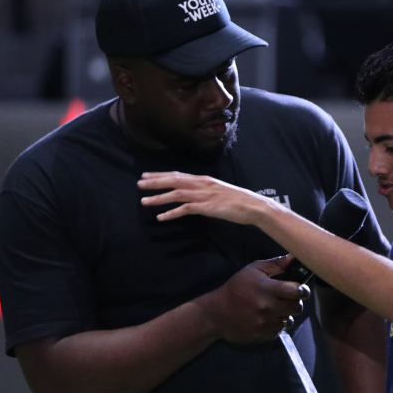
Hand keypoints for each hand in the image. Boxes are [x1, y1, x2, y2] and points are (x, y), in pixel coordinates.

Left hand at [138, 172, 266, 224]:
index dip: (160, 175)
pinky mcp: (207, 207)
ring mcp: (204, 195)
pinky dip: (172, 213)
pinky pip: (185, 209)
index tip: (146, 175)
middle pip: (174, 180)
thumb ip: (205, 191)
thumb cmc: (238, 201)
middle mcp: (202, 184)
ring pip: (176, 193)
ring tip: (144, 201)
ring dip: (159, 197)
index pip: (178, 175)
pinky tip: (161, 217)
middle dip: (155, 182)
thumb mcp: (219, 191)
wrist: (253, 206)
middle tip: (139, 184)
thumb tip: (193, 195)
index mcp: (204, 180)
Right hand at [208, 257, 310, 343]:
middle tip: (287, 299)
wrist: (216, 313)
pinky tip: (267, 318)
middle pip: (297, 307)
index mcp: (268, 289)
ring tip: (275, 309)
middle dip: (295, 302)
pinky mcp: (263, 335)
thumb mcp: (253, 270)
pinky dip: (276, 325)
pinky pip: (279, 331)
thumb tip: (294, 256)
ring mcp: (266, 323)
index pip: (297, 291)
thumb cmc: (236, 288)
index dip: (302, 290)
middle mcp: (269, 307)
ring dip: (285, 314)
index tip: (301, 289)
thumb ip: (276, 264)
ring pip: (289, 320)